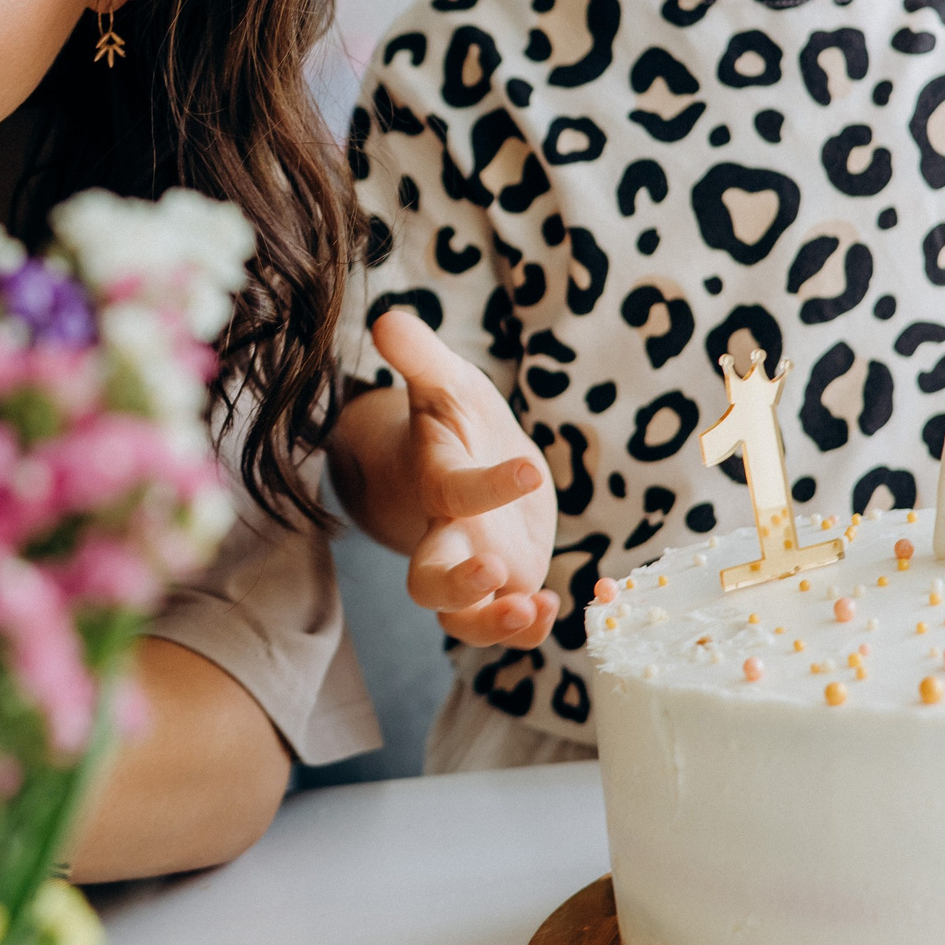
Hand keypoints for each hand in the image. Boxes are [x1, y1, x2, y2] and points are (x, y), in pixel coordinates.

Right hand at [372, 311, 559, 649]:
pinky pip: (507, 622)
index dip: (486, 486)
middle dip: (456, 585)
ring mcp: (474, 565)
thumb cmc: (454, 416)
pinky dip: (533, 627)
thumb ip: (418, 354)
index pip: (453, 490)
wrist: (461, 458)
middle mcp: (449, 533)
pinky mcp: (505, 583)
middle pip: (428, 580)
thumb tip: (385, 316)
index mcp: (439, 480)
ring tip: (537, 608)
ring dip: (496, 625)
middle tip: (493, 574)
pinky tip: (560, 607)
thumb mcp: (445, 380)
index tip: (530, 470)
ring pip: (463, 619)